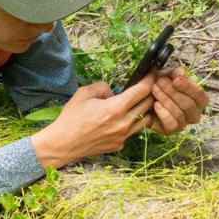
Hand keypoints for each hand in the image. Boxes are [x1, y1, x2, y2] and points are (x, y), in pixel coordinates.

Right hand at [31, 74, 156, 168]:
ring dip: (144, 109)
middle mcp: (123, 123)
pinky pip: (133, 131)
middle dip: (150, 93)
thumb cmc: (71, 117)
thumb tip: (114, 91)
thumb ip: (103, 87)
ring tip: (137, 103)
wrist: (63, 143)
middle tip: (147, 86)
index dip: (151, 79)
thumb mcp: (84, 93)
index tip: (154, 73)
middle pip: (149, 104)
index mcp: (115, 108)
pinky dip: (132, 122)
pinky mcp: (120, 145)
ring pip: (146, 119)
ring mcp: (123, 136)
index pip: (142, 90)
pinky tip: (122, 118)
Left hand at [148, 68, 208, 134]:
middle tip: (160, 82)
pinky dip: (163, 113)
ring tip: (155, 89)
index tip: (175, 79)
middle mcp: (194, 115)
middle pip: (188, 104)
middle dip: (172, 91)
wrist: (146, 99)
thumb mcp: (169, 77)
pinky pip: (170, 124)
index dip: (188, 87)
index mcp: (199, 101)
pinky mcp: (170, 131)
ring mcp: (183, 124)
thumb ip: (176, 74)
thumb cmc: (162, 87)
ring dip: (165, 99)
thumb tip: (180, 74)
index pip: (199, 95)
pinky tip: (155, 104)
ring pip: (179, 114)